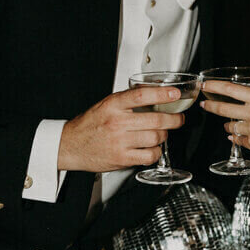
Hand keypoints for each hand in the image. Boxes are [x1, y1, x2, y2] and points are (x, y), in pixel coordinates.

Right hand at [59, 85, 185, 173]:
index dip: (162, 94)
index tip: (175, 94)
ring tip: (162, 134)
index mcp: (113, 105)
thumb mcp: (106, 104)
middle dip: (174, 119)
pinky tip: (153, 148)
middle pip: (155, 119)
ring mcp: (120, 141)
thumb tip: (155, 91)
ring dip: (164, 136)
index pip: (142, 95)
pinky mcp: (122, 158)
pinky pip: (149, 155)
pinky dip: (156, 152)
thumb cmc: (90, 124)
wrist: (71, 145)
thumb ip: (128, 99)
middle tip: (178, 119)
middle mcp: (117, 122)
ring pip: (155, 137)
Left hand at [200, 79, 249, 169]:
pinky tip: (244, 135)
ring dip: (228, 125)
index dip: (214, 86)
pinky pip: (238, 139)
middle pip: (223, 109)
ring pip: (229, 126)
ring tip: (234, 123)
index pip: (230, 89)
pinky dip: (238, 137)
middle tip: (205, 104)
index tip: (205, 85)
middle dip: (210, 106)